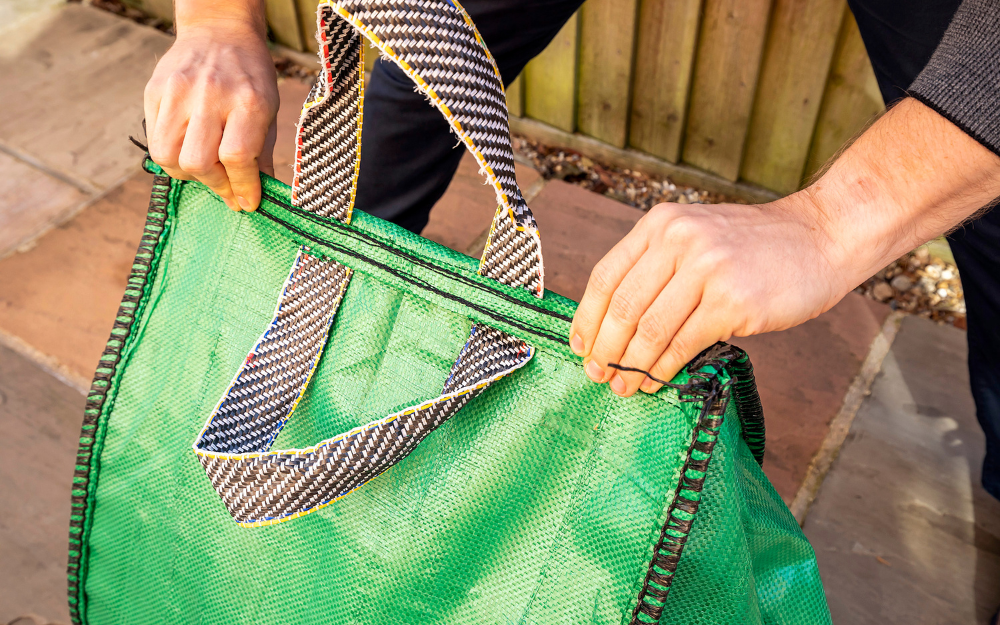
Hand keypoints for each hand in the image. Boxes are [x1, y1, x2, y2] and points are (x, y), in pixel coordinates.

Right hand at [144, 5, 276, 211]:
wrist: (219, 32)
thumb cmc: (249, 77)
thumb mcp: (269, 110)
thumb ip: (262, 154)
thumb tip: (254, 198)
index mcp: (247, 101)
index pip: (238, 157)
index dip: (243, 187)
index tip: (247, 203)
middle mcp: (209, 96)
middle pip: (199, 162)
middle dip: (215, 184)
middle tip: (227, 186)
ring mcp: (177, 93)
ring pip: (168, 157)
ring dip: (188, 174)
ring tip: (205, 167)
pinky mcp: (153, 92)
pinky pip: (154, 140)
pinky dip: (171, 155)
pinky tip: (188, 148)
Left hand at [568, 197, 849, 396]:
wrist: (823, 237)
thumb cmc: (757, 247)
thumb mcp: (697, 236)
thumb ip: (658, 267)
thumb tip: (614, 324)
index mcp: (661, 223)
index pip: (606, 275)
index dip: (587, 317)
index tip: (579, 345)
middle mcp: (679, 240)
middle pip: (622, 306)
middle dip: (605, 348)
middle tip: (596, 374)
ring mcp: (707, 269)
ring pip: (649, 328)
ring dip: (630, 365)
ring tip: (623, 386)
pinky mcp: (733, 300)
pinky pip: (683, 343)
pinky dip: (663, 368)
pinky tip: (656, 382)